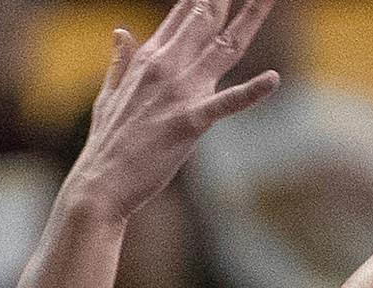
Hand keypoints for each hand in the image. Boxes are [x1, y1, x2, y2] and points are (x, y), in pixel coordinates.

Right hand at [63, 0, 283, 219]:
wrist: (99, 185)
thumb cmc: (107, 144)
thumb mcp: (109, 95)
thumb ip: (119, 62)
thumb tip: (120, 31)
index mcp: (149, 58)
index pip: (183, 12)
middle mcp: (165, 66)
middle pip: (206, 17)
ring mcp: (179, 92)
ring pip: (223, 45)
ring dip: (250, 18)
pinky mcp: (189, 122)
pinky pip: (225, 103)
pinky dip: (250, 92)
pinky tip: (273, 79)